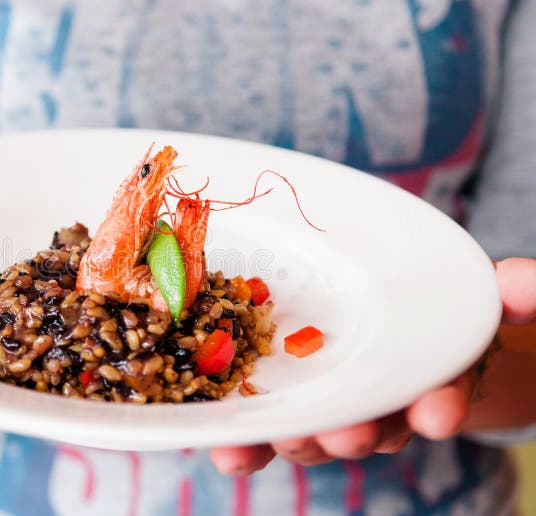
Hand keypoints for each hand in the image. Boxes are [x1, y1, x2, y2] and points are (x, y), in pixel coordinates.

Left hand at [209, 257, 535, 474]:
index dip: (440, 403)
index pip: (441, 392)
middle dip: (358, 431)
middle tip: (347, 434)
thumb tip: (530, 281)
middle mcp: (379, 400)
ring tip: (278, 438)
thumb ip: (506, 293)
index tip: (437, 413)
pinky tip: (227, 452)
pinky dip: (247, 442)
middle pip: (371, 422)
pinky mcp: (283, 402)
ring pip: (316, 431)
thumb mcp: (478, 299)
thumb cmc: (438, 315)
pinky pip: (266, 426)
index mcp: (429, 377)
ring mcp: (329, 405)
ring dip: (297, 438)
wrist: (394, 329)